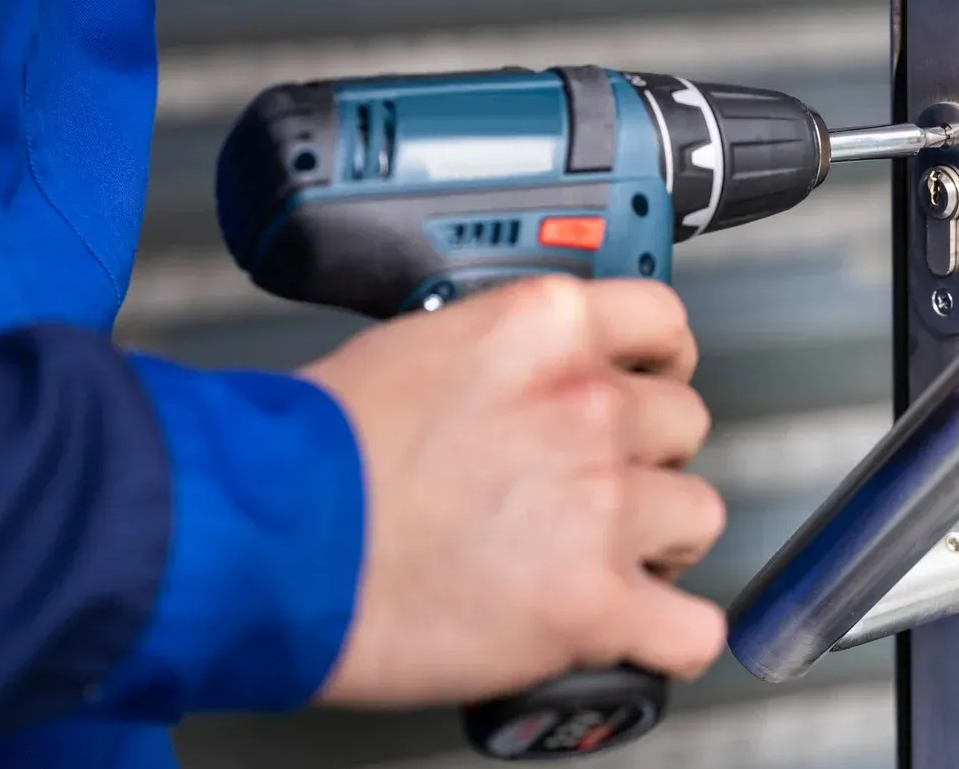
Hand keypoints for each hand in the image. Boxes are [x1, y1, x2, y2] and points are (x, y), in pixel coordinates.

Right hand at [299, 275, 726, 707]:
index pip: (662, 322)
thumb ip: (508, 359)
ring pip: (697, 514)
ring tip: (595, 557)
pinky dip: (668, 635)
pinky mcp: (592, 601)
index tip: (646, 385)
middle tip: (591, 486)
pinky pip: (690, 626)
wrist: (261, 537)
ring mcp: (600, 502)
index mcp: (547, 328)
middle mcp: (588, 404)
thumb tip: (539, 380)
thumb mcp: (421, 350)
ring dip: (656, 539)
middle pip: (682, 423)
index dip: (657, 364)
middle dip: (643, 456)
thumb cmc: (312, 452)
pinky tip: (635, 631)